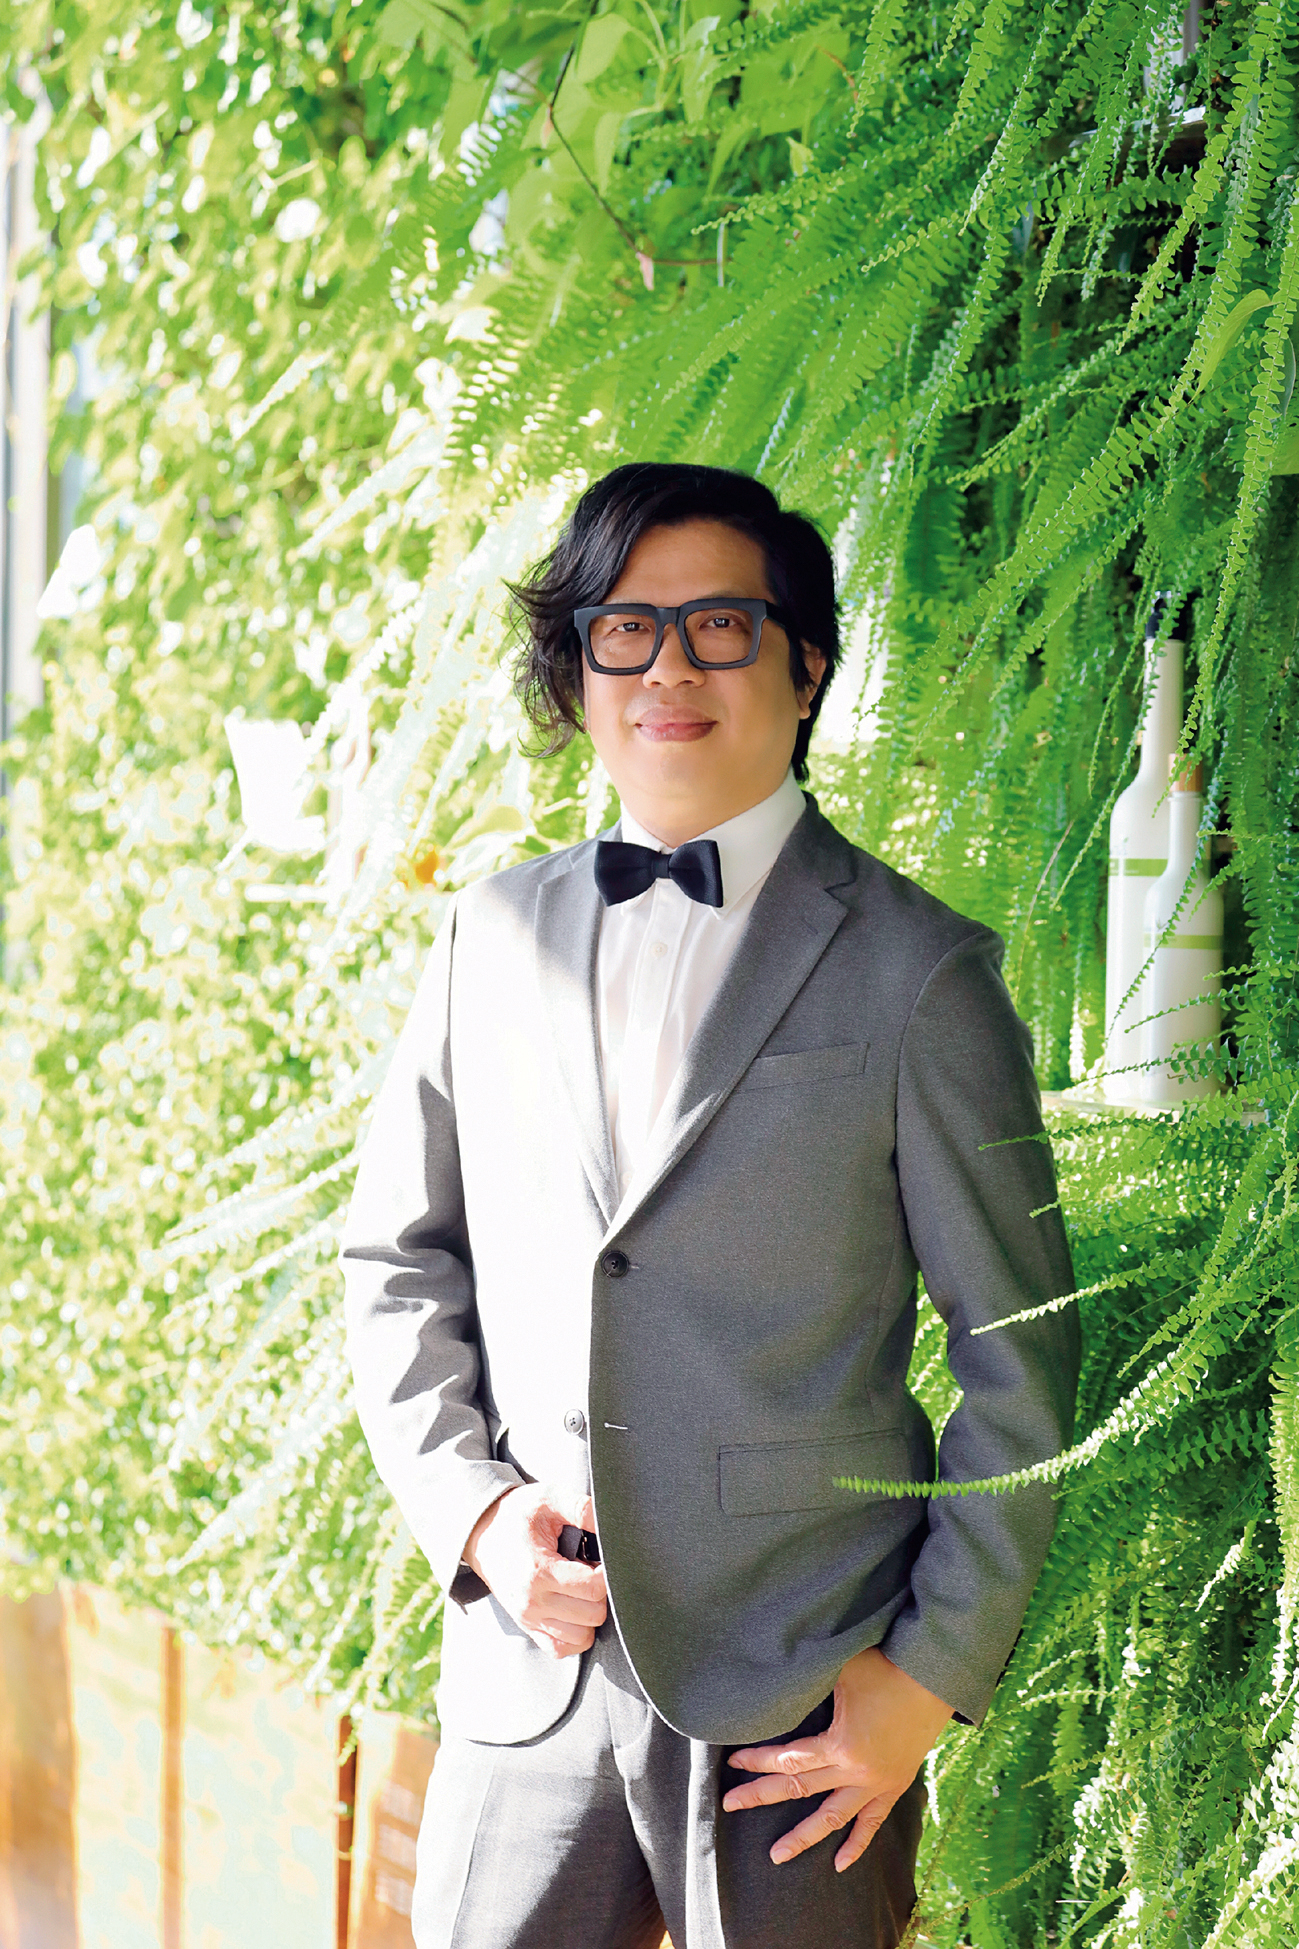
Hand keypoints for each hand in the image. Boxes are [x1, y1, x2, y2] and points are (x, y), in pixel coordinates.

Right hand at [462, 1485, 606, 1659]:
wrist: (481, 1532)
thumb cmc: (517, 1514)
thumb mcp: (548, 1498)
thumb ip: (582, 1509)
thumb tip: (613, 1525)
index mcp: (538, 1571)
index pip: (593, 1588)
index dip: (608, 1573)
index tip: (602, 1558)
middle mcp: (532, 1602)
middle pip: (592, 1615)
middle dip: (601, 1593)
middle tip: (592, 1570)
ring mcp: (528, 1618)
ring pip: (581, 1637)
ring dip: (590, 1614)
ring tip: (583, 1588)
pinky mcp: (527, 1626)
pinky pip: (560, 1649)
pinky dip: (575, 1636)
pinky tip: (575, 1609)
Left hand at [722, 1647, 951, 1871]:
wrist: (934, 1679)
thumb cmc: (885, 1667)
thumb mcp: (842, 1671)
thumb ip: (811, 1685)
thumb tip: (778, 1686)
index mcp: (840, 1744)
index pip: (788, 1760)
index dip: (758, 1762)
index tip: (733, 1763)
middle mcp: (855, 1772)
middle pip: (799, 1789)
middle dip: (761, 1795)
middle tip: (730, 1805)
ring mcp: (876, 1783)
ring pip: (832, 1818)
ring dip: (803, 1838)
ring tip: (776, 1855)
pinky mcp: (894, 1785)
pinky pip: (872, 1822)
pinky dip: (857, 1845)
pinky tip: (840, 1864)